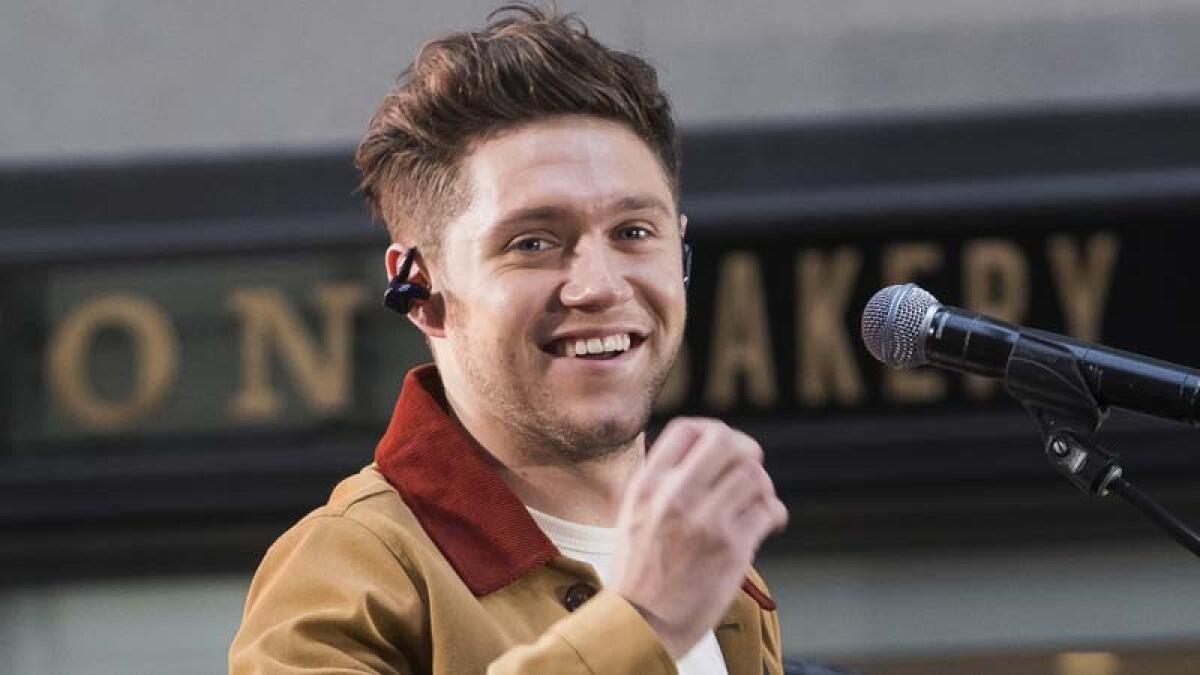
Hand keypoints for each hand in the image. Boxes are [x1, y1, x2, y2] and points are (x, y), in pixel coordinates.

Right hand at [610, 418, 787, 657]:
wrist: (642, 622)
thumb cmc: (639, 572)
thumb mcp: (634, 514)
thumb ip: (660, 482)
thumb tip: (695, 453)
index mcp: (649, 485)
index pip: (687, 429)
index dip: (713, 431)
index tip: (724, 447)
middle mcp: (675, 496)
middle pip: (726, 442)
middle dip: (747, 450)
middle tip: (752, 466)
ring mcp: (705, 521)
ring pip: (752, 476)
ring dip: (763, 486)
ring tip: (759, 501)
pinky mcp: (731, 548)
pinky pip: (768, 510)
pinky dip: (775, 513)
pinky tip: (769, 523)